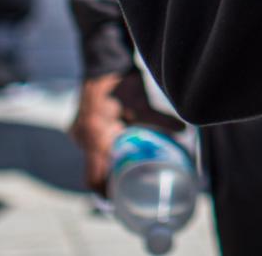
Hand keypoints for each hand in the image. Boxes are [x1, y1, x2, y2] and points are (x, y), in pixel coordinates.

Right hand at [69, 70, 183, 195]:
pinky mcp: (79, 123)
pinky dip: (101, 148)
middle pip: (93, 168)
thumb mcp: (141, 103)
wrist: (104, 60)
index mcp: (95, 136)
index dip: (105, 192)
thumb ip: (160, 119)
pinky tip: (115, 147)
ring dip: (105, 162)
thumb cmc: (121, 82)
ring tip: (124, 168)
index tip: (118, 201)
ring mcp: (78, 130)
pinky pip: (89, 143)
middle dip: (108, 178)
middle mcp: (82, 137)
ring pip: (91, 156)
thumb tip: (183, 130)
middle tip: (127, 185)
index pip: (94, 177)